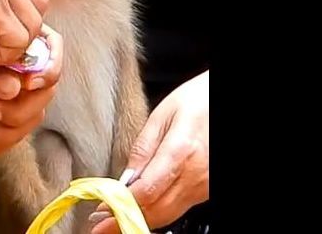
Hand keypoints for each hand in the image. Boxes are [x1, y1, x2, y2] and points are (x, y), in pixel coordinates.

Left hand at [0, 25, 63, 158]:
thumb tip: (14, 87)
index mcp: (23, 39)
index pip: (52, 51)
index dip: (48, 69)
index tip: (28, 84)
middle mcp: (28, 65)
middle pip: (45, 91)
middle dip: (19, 108)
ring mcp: (19, 91)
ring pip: (31, 116)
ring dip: (7, 132)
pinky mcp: (7, 114)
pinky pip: (13, 132)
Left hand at [90, 71, 208, 233]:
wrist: (221, 100)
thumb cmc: (196, 100)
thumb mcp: (163, 113)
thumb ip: (143, 146)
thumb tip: (126, 177)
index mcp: (181, 151)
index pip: (147, 190)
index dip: (121, 203)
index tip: (101, 209)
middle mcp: (196, 174)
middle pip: (157, 209)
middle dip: (125, 221)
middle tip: (99, 225)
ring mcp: (204, 185)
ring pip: (169, 214)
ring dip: (140, 220)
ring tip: (112, 224)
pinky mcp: (207, 189)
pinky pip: (179, 208)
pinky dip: (158, 213)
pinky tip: (140, 211)